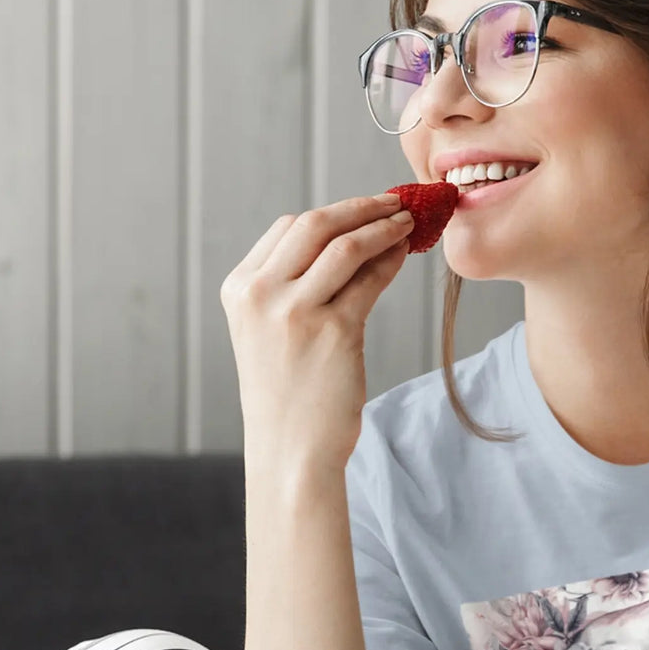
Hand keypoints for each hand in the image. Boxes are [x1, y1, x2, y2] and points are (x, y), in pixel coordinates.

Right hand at [219, 194, 413, 471]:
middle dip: (361, 206)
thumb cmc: (287, 392)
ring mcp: (296, 312)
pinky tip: (405, 254)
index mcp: (239, 289)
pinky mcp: (334, 332)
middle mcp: (261, 294)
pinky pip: (369, 280)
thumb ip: (292, 285)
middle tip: (395, 201)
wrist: (290, 448)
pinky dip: (391, 259)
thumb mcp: (269, 331)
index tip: (363, 208)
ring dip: (384, 226)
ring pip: (346, 245)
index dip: (333, 212)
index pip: (288, 229)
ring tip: (409, 222)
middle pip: (316, 224)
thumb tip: (351, 237)